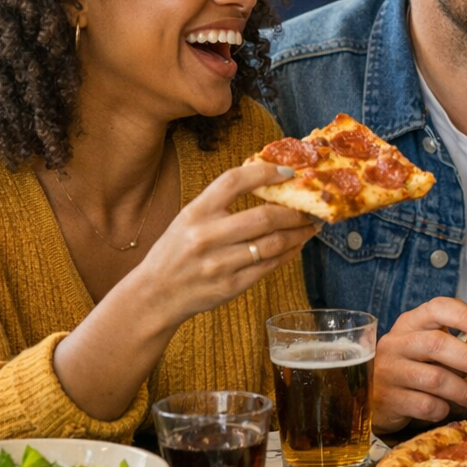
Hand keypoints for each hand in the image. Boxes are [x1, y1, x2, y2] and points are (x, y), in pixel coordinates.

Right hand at [129, 160, 318, 325]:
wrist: (156, 294)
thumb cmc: (176, 252)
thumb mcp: (188, 219)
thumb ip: (220, 203)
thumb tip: (266, 183)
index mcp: (195, 213)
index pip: (233, 181)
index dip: (264, 173)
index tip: (288, 172)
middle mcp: (206, 236)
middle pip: (264, 216)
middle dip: (295, 212)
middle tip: (311, 208)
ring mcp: (219, 263)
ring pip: (273, 243)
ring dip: (299, 233)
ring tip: (310, 226)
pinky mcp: (231, 285)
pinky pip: (270, 265)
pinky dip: (289, 253)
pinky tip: (296, 245)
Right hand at [371, 298, 466, 430]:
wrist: (371, 395)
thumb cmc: (412, 365)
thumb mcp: (427, 346)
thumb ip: (454, 341)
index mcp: (410, 323)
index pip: (437, 308)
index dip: (464, 317)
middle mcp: (396, 343)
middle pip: (437, 344)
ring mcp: (389, 371)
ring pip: (434, 378)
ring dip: (463, 390)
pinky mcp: (389, 400)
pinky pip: (425, 405)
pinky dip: (443, 408)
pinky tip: (446, 408)